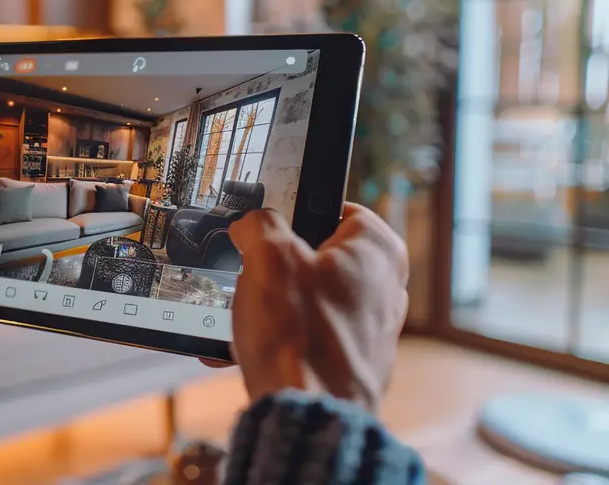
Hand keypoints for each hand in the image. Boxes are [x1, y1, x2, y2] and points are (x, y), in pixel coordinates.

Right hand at [223, 204, 408, 413]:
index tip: (267, 223)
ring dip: (267, 304)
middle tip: (249, 271)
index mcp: (377, 251)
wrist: (307, 417)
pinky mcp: (348, 361)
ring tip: (240, 314)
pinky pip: (303, 335)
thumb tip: (251, 224)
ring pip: (305, 297)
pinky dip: (274, 337)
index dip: (295, 212)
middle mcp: (383, 287)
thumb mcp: (268, 259)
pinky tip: (240, 345)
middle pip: (314, 256)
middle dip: (275, 265)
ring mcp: (368, 328)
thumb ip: (259, 226)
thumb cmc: (301, 339)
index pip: (335, 207)